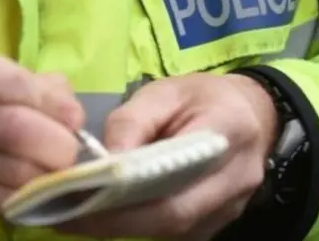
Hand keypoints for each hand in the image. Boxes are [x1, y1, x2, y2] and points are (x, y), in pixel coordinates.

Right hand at [0, 44, 84, 240]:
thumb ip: (10, 85)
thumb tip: (64, 94)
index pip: (13, 79)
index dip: (52, 103)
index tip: (72, 118)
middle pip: (16, 125)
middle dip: (57, 145)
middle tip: (67, 155)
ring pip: (10, 166)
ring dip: (43, 177)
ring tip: (50, 177)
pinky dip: (20, 200)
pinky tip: (24, 196)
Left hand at [57, 73, 277, 240]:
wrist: (252, 113)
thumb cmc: (201, 97)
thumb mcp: (164, 92)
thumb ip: (131, 122)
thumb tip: (102, 159)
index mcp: (225, 133)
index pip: (174, 175)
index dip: (126, 195)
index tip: (79, 196)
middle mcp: (235, 179)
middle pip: (172, 216)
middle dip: (114, 221)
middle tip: (66, 215)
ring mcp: (232, 207)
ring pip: (173, 230)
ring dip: (122, 227)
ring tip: (76, 215)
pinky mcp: (220, 221)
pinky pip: (177, 232)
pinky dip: (139, 226)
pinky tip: (106, 216)